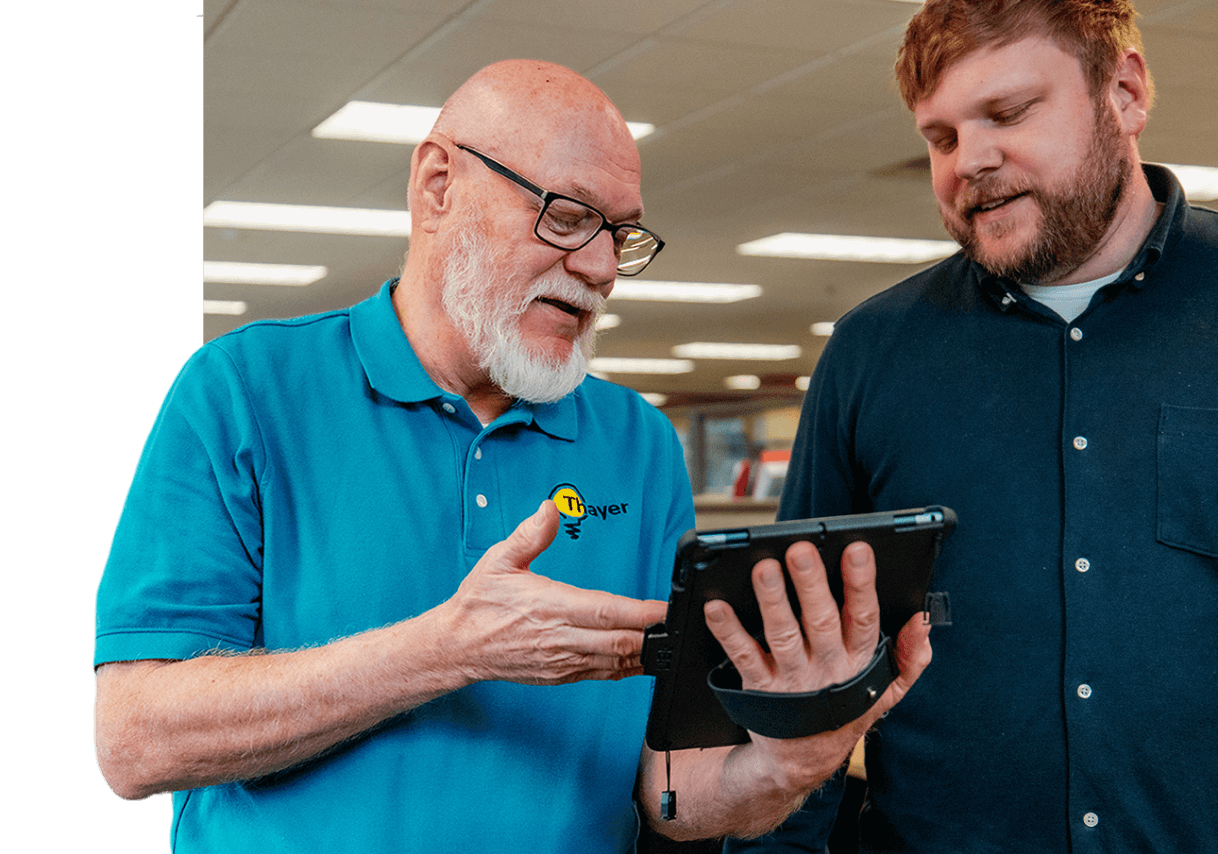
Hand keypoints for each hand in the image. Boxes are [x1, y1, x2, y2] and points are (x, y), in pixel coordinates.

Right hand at [442, 500, 667, 685]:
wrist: (456, 646)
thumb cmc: (478, 604)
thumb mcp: (498, 561)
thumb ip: (529, 535)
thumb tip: (551, 508)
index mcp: (549, 607)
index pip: (606, 612)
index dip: (641, 613)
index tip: (664, 608)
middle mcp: (559, 638)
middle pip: (620, 642)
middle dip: (653, 635)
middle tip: (678, 625)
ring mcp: (562, 661)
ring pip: (616, 662)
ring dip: (644, 653)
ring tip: (668, 641)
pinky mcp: (561, 675)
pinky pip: (603, 674)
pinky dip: (627, 667)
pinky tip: (642, 657)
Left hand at [702, 540, 931, 789]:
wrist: (803, 760)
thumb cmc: (844, 710)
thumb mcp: (887, 691)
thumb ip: (911, 657)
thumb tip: (921, 620)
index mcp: (859, 660)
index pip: (864, 617)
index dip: (861, 583)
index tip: (857, 549)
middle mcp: (826, 667)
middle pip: (821, 620)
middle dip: (811, 584)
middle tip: (800, 550)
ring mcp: (792, 679)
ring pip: (783, 634)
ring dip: (773, 600)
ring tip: (763, 568)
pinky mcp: (759, 688)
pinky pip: (743, 656)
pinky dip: (729, 632)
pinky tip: (715, 608)